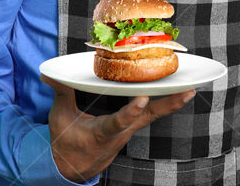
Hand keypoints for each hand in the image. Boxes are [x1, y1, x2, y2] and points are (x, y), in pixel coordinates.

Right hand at [40, 75, 194, 181]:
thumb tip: (48, 74)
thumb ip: (60, 94)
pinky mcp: (134, 126)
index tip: (141, 99)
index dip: (130, 112)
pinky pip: (153, 113)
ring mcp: (130, 130)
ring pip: (155, 115)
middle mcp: (122, 132)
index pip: (118, 122)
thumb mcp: (60, 118)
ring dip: (172, 103)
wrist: (74, 166)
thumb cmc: (67, 141)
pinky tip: (180, 92)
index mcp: (102, 133)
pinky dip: (166, 103)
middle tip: (188, 92)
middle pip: (149, 118)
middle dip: (168, 105)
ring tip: (191, 89)